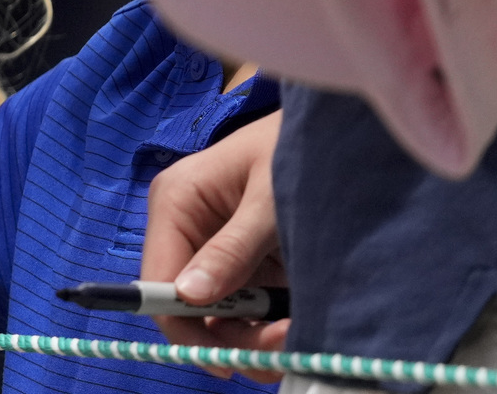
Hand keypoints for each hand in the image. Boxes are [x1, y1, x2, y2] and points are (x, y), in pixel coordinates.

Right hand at [138, 113, 288, 373]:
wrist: (338, 137)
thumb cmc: (296, 153)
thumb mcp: (269, 202)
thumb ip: (231, 249)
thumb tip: (189, 296)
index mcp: (176, 203)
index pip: (158, 281)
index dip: (184, 325)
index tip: (227, 359)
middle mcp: (185, 229)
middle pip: (189, 305)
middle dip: (232, 336)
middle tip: (280, 352)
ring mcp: (213, 248)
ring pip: (218, 315)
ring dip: (254, 337)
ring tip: (295, 338)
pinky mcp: (241, 261)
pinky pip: (245, 308)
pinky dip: (267, 325)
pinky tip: (295, 324)